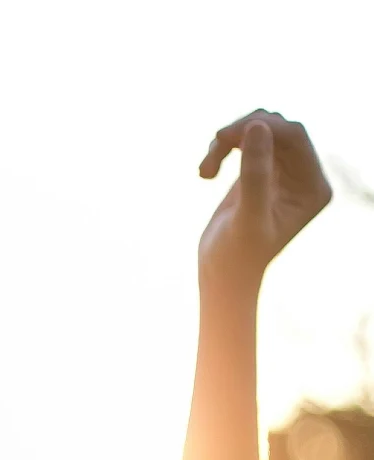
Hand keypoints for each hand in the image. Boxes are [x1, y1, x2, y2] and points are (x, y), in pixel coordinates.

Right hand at [197, 110, 330, 289]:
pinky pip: (246, 141)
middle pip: (278, 128)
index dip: (261, 127)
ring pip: (260, 130)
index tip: (222, 136)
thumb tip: (257, 125)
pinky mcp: (262, 172)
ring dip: (229, 140)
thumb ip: (254, 173)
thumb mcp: (246, 217)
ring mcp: (283, 173)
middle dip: (242, 132)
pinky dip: (223, 149)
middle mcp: (304, 177)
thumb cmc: (235, 256)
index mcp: (313, 187)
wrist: (221, 276)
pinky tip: (206, 173)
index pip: (294, 137)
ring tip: (205, 170)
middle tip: (213, 146)